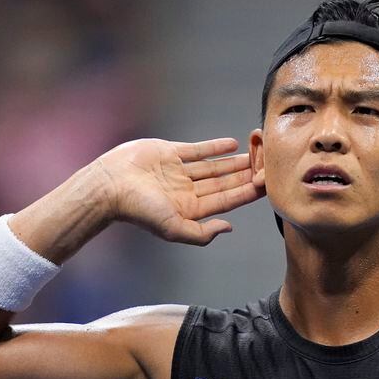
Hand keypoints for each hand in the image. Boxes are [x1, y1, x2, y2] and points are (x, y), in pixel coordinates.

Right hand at [96, 137, 264, 245]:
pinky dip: (214, 147)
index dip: (247, 192)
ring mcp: (179, 171)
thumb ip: (201, 234)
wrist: (109, 186)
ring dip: (234, 161)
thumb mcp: (172, 228)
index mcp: (191, 209)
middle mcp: (187, 191)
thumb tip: (228, 229)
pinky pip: (197, 150)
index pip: (227, 200)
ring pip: (214, 166)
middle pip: (224, 182)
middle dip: (246, 175)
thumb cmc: (139, 210)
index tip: (268, 184)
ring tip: (256, 154)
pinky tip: (232, 144)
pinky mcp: (169, 153)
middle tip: (268, 166)